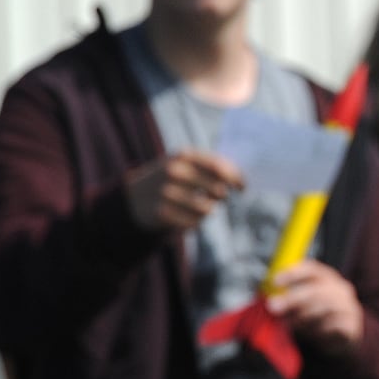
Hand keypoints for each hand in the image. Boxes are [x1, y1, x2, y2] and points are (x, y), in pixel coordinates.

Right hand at [125, 150, 243, 231]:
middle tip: (217, 196)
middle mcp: (174, 171)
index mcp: (183, 155)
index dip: (236, 179)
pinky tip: (185, 216)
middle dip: (222, 196)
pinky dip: (194, 222)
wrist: (135, 197)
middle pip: (217, 190)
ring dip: (207, 210)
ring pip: (208, 209)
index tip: (243, 188)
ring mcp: (166, 192)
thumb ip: (213, 167)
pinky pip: (194, 223)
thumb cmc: (172, 179)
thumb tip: (241, 179)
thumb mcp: (187, 165)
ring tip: (198, 206)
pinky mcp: (162, 212)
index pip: (219, 167)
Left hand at [268, 261, 364, 355]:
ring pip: (323, 309)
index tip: (275, 282)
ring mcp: (348, 307)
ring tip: (289, 325)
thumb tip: (270, 299)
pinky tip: (309, 333)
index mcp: (327, 277)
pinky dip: (316, 331)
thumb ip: (289, 297)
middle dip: (292, 298)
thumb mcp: (304, 301)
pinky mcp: (351, 326)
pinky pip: (331, 327)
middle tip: (273, 307)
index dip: (293, 273)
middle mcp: (341, 289)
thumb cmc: (318, 315)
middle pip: (316, 290)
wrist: (344, 335)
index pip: (312, 269)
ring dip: (301, 318)